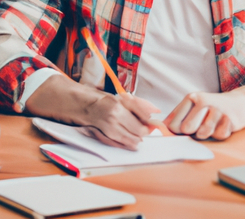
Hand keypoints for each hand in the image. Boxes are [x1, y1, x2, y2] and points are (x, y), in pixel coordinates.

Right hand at [25, 74, 158, 150]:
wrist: (87, 107)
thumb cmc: (107, 102)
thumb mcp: (125, 98)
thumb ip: (141, 104)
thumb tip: (157, 111)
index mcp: (120, 105)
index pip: (143, 118)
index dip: (150, 123)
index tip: (153, 124)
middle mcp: (115, 117)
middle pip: (139, 131)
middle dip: (144, 132)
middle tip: (145, 129)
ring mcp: (109, 128)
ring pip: (132, 140)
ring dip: (137, 139)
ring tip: (137, 134)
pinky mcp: (105, 137)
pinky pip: (122, 144)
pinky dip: (129, 143)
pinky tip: (130, 140)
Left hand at [164, 90, 244, 140]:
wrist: (239, 103)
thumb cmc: (211, 109)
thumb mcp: (193, 108)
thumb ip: (176, 118)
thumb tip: (155, 128)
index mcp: (191, 98)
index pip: (174, 123)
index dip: (177, 132)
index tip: (184, 130)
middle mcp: (203, 101)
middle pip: (187, 129)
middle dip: (193, 133)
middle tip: (202, 125)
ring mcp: (217, 109)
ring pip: (203, 133)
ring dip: (208, 134)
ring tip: (213, 124)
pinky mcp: (230, 118)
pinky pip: (220, 136)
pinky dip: (222, 134)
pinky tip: (224, 124)